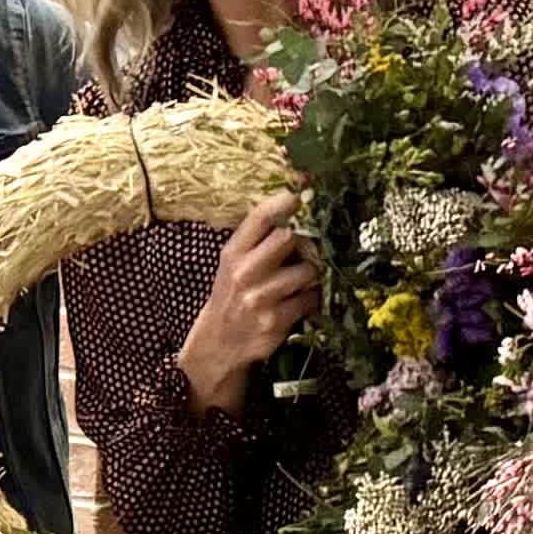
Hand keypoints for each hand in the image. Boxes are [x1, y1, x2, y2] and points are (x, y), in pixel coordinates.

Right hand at [177, 194, 322, 415]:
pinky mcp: (276, 321)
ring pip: (307, 270)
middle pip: (289, 237)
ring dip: (313, 273)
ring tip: (305, 278)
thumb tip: (297, 202)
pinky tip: (303, 300)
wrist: (219, 342)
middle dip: (306, 240)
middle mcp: (244, 272)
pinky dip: (312, 298)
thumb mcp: (234, 262)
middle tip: (311, 245)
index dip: (286, 200)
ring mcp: (260, 298)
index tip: (303, 191)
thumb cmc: (232, 294)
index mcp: (233, 252)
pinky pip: (310, 299)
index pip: (260, 216)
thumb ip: (258, 238)